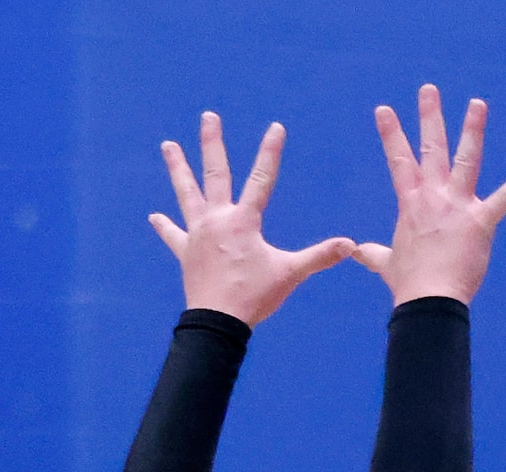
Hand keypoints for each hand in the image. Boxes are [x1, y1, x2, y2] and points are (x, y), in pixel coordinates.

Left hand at [150, 114, 351, 326]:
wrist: (219, 320)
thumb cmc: (255, 296)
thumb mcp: (291, 274)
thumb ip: (320, 256)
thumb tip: (351, 245)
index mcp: (243, 220)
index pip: (262, 178)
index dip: (270, 152)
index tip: (275, 128)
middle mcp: (217, 218)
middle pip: (215, 173)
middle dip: (212, 143)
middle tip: (208, 117)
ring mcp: (198, 233)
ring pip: (186, 193)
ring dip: (178, 168)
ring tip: (168, 145)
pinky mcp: (186, 251)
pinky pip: (173, 234)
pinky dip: (165, 226)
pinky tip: (155, 217)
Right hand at [354, 85, 505, 305]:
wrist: (429, 299)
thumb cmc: (409, 284)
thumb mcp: (386, 263)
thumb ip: (373, 253)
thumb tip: (355, 252)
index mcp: (411, 203)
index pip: (398, 160)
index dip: (391, 134)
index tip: (384, 109)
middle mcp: (433, 197)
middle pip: (430, 147)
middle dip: (429, 116)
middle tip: (429, 89)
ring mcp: (457, 206)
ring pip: (465, 159)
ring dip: (472, 129)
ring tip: (477, 103)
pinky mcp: (481, 222)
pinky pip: (505, 198)